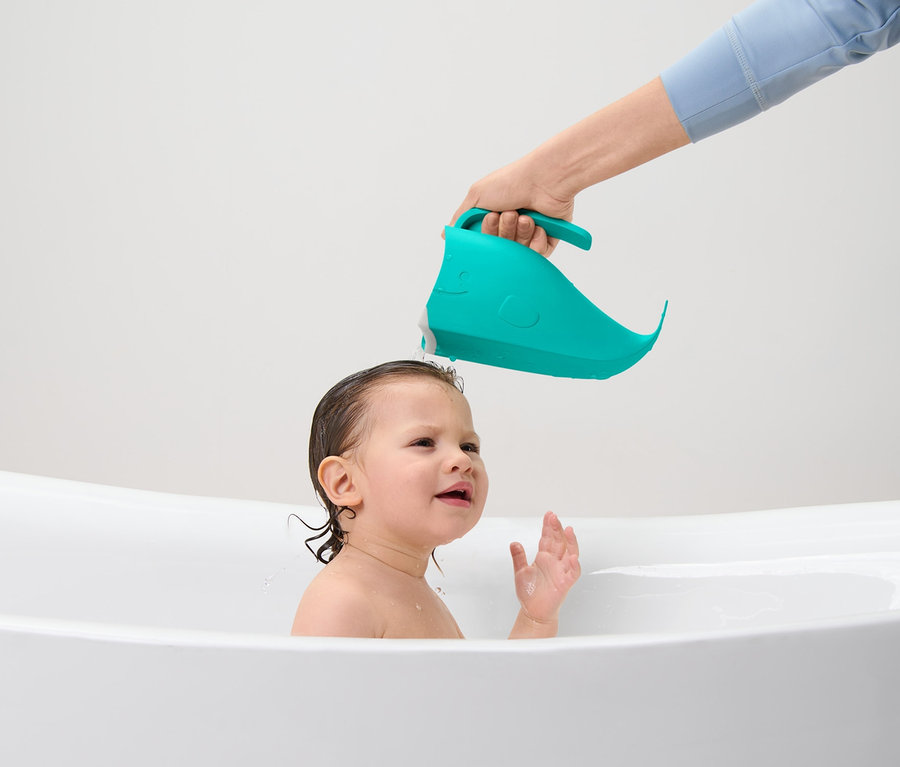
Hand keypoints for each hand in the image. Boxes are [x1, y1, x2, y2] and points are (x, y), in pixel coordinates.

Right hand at [450, 155, 574, 257]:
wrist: (545, 180)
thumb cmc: (511, 182)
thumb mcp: (477, 196)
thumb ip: (461, 217)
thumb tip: (445, 235)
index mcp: (494, 216)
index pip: (485, 239)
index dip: (487, 232)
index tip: (491, 217)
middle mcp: (511, 226)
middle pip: (501, 247)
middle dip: (504, 232)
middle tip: (510, 214)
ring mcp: (529, 233)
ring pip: (519, 251)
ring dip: (521, 233)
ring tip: (526, 217)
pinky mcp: (547, 239)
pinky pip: (538, 256)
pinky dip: (537, 242)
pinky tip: (539, 226)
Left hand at [510, 511, 580, 623]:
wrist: (533, 612)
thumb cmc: (529, 593)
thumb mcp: (520, 571)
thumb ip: (518, 557)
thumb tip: (514, 543)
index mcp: (544, 557)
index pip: (548, 538)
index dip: (549, 527)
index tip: (549, 515)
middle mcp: (555, 562)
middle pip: (559, 542)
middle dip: (557, 529)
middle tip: (554, 517)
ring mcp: (561, 571)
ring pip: (570, 553)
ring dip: (571, 542)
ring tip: (569, 530)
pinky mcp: (565, 583)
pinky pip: (573, 573)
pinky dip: (574, 565)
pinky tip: (573, 557)